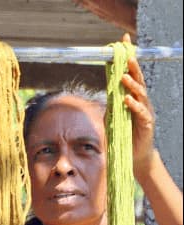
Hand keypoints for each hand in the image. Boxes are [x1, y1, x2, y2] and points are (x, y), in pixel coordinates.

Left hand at [119, 34, 156, 174]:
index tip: (123, 42)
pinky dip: (133, 105)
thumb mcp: (114, 116)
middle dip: (133, 66)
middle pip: (138, 80)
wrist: (134, 155)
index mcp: (133, 97)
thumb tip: (105, 91)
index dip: (128, 58)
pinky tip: (126, 100)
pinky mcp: (146, 124)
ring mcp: (145, 111)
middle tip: (127, 54)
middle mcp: (141, 101)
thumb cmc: (124, 134)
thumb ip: (111, 104)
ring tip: (124, 77)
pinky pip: (140, 112)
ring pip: (140, 94)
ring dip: (132, 85)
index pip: (130, 74)